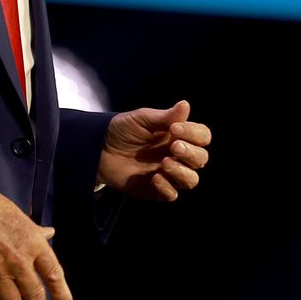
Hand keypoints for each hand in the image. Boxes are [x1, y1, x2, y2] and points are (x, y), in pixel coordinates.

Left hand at [97, 100, 211, 200]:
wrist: (98, 148)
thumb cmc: (122, 130)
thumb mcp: (142, 119)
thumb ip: (165, 116)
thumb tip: (185, 105)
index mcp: (179, 136)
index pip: (202, 136)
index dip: (194, 134)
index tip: (175, 128)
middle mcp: (178, 156)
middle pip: (201, 159)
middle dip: (191, 153)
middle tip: (173, 146)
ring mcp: (169, 174)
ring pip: (191, 180)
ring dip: (182, 172)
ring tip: (164, 163)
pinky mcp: (157, 190)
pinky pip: (172, 194)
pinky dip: (167, 187)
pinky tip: (154, 177)